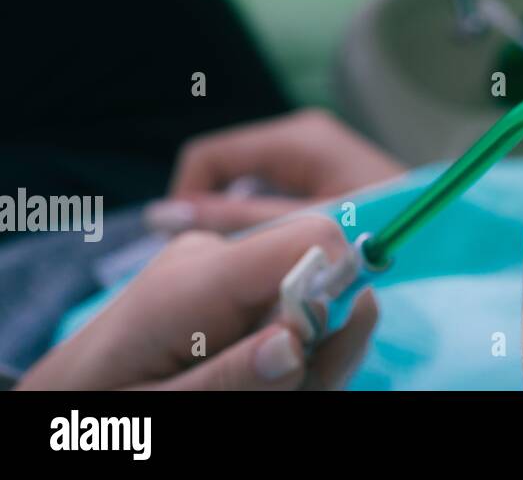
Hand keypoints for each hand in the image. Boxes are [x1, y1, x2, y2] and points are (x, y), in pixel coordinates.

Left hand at [18, 217, 377, 389]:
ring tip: (245, 391)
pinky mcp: (225, 284)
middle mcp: (217, 256)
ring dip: (300, 359)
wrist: (58, 396)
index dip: (337, 291)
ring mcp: (222, 268)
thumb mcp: (156, 409)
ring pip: (309, 306)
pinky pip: (284, 312)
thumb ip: (228, 379)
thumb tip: (297, 342)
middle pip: (319, 283)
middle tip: (276, 394)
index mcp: (198, 276)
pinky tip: (240, 379)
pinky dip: (280, 355)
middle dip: (318, 345)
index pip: (312, 239)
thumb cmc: (96, 405)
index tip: (314, 354)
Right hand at [147, 109, 403, 233]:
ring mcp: (309, 143)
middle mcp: (298, 130)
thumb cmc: (380, 221)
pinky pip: (268, 182)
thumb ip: (238, 219)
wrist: (441, 222)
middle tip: (215, 256)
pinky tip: (272, 243)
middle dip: (210, 207)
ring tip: (244, 254)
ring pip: (243, 177)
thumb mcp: (303, 225)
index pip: (206, 155)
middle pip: (222, 165)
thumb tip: (166, 215)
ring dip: (235, 213)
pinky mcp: (319, 161)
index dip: (185, 199)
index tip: (185, 246)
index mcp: (294, 137)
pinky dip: (259, 210)